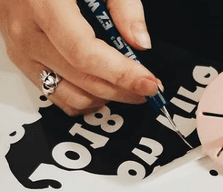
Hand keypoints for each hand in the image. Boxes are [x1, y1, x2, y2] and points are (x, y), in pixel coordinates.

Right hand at [0, 0, 159, 115]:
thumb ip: (123, 6)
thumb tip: (140, 42)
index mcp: (43, 4)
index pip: (86, 54)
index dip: (122, 74)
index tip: (148, 83)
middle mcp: (27, 34)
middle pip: (85, 80)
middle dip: (124, 90)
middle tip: (148, 87)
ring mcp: (23, 52)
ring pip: (73, 97)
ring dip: (107, 98)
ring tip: (127, 87)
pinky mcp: (24, 63)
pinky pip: (59, 98)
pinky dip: (86, 99)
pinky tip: (103, 88)